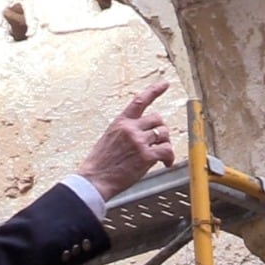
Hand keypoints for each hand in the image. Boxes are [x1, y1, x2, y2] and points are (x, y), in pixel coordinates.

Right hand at [75, 81, 175, 200]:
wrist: (94, 180)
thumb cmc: (100, 164)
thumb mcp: (109, 138)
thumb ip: (125, 132)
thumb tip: (144, 135)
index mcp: (120, 122)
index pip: (140, 100)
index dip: (155, 90)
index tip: (165, 84)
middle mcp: (131, 128)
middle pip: (158, 119)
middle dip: (161, 130)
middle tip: (159, 142)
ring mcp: (139, 142)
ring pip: (164, 134)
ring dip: (165, 144)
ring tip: (161, 155)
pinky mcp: (146, 156)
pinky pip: (167, 151)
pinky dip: (169, 157)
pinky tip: (166, 163)